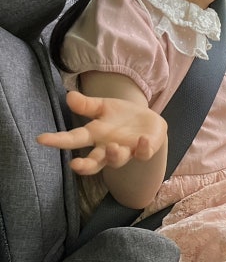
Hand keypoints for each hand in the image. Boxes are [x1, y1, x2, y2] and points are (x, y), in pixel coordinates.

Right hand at [37, 91, 167, 175]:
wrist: (148, 121)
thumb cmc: (120, 116)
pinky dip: (143, 148)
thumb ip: (86, 105)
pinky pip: (144, 153)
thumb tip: (69, 96)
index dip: (58, 140)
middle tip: (75, 165)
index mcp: (95, 136)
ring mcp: (127, 150)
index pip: (74, 140)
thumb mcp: (103, 107)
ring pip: (118, 160)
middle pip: (95, 162)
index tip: (41, 139)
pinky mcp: (144, 149)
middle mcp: (108, 148)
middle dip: (86, 165)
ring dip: (114, 156)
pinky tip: (142, 140)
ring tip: (112, 147)